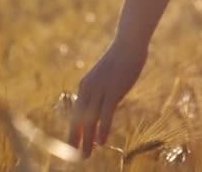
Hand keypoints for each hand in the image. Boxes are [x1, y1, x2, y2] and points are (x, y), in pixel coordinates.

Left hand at [68, 37, 147, 157]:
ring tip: (86, 155)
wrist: (128, 45)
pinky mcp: (113, 91)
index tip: (73, 145)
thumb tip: (101, 105)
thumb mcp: (105, 77)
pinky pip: (105, 114)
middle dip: (76, 139)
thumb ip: (100, 91)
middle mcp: (88, 89)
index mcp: (85, 86)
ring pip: (90, 119)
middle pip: (79, 118)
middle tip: (75, 156)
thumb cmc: (120, 60)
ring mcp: (100, 90)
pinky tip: (100, 142)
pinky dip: (102, 129)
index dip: (74, 130)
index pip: (76, 113)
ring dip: (87, 139)